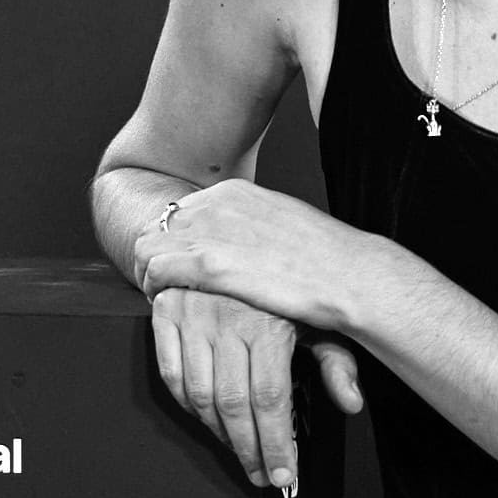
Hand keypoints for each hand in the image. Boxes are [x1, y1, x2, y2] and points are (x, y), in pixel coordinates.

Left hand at [133, 178, 374, 332]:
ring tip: (160, 297)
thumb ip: (255, 229)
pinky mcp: (209, 263)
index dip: (176, 241)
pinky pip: (155, 270)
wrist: (350, 276)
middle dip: (157, 255)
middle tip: (164, 285)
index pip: (182, 211)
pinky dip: (152, 287)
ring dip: (148, 272)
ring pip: (147, 245)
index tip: (181, 266)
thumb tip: (244, 243)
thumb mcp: (285, 227)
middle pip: (159, 225)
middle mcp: (217, 203)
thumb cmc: (328, 261)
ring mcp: (211, 230)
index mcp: (235, 192)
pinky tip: (166, 305)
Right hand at [133, 184, 366, 487]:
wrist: (228, 227)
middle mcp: (227, 317)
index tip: (284, 474)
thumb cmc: (279, 278)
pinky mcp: (165, 311)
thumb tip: (352, 402)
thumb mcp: (316, 313)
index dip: (277, 444)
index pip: (270, 399)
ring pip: (199, 395)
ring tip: (238, 451)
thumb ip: (335, 359)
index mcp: (268, 320)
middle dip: (249, 449)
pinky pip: (170, 373)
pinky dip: (186, 403)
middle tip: (261, 474)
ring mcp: (192, 314)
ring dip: (218, 433)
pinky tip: (206, 418)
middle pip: (233, 405)